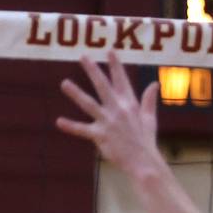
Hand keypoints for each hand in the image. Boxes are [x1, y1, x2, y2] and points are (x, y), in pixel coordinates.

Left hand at [55, 51, 162, 177]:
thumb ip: (148, 100)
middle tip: (83, 56)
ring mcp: (108, 122)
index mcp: (130, 103)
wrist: (143, 161)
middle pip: (103, 86)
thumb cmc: (145, 140)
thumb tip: (154, 84)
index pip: (121, 80)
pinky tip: (58, 121)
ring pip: (89, 103)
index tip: (109, 50)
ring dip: (76, 93)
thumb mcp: (149, 117)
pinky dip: (71, 126)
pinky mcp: (100, 136)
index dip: (115, 65)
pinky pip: (83, 130)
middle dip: (93, 70)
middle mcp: (118, 109)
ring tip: (64, 83)